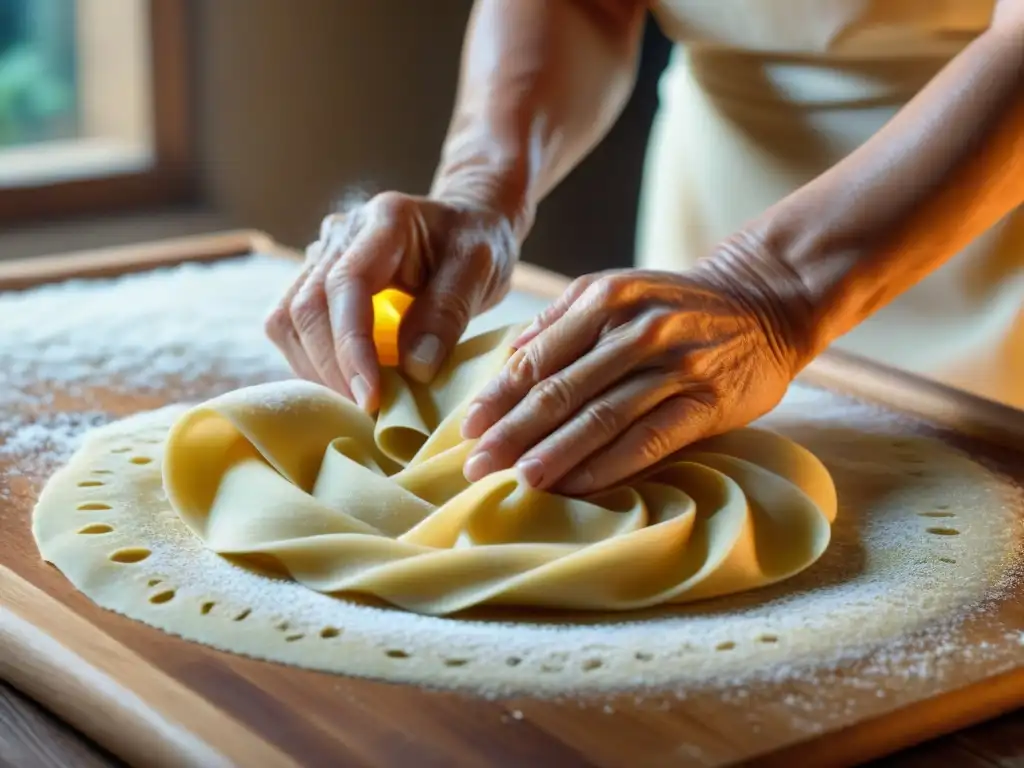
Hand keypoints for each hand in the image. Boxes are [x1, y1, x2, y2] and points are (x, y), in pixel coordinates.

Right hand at [265, 192, 516, 411]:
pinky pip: (294, 327)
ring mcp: (321, 255)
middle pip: (305, 306)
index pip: (346, 285)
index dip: (351, 344)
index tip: (370, 396)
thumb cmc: (477, 243)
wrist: (466, 223)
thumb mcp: (479, 270)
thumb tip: (414, 370)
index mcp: (384, 222)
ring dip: (317, 369)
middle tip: (368, 412)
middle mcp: (340, 233)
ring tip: (357, 402)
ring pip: (288, 320)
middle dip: (332, 368)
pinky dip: (315, 362)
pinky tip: (347, 384)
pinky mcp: (315, 279)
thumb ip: (447, 312)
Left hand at [459, 258, 810, 494]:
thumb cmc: (673, 307)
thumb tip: (508, 358)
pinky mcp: (705, 401)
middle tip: (475, 467)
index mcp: (604, 300)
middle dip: (513, 432)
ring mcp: (674, 366)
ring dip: (556, 453)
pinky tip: (578, 486)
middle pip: (562, 390)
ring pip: (602, 417)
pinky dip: (610, 465)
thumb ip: (561, 320)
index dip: (499, 398)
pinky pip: (648, 439)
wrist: (763, 304)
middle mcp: (636, 329)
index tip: (466, 431)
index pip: (538, 358)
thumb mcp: (617, 291)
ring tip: (520, 481)